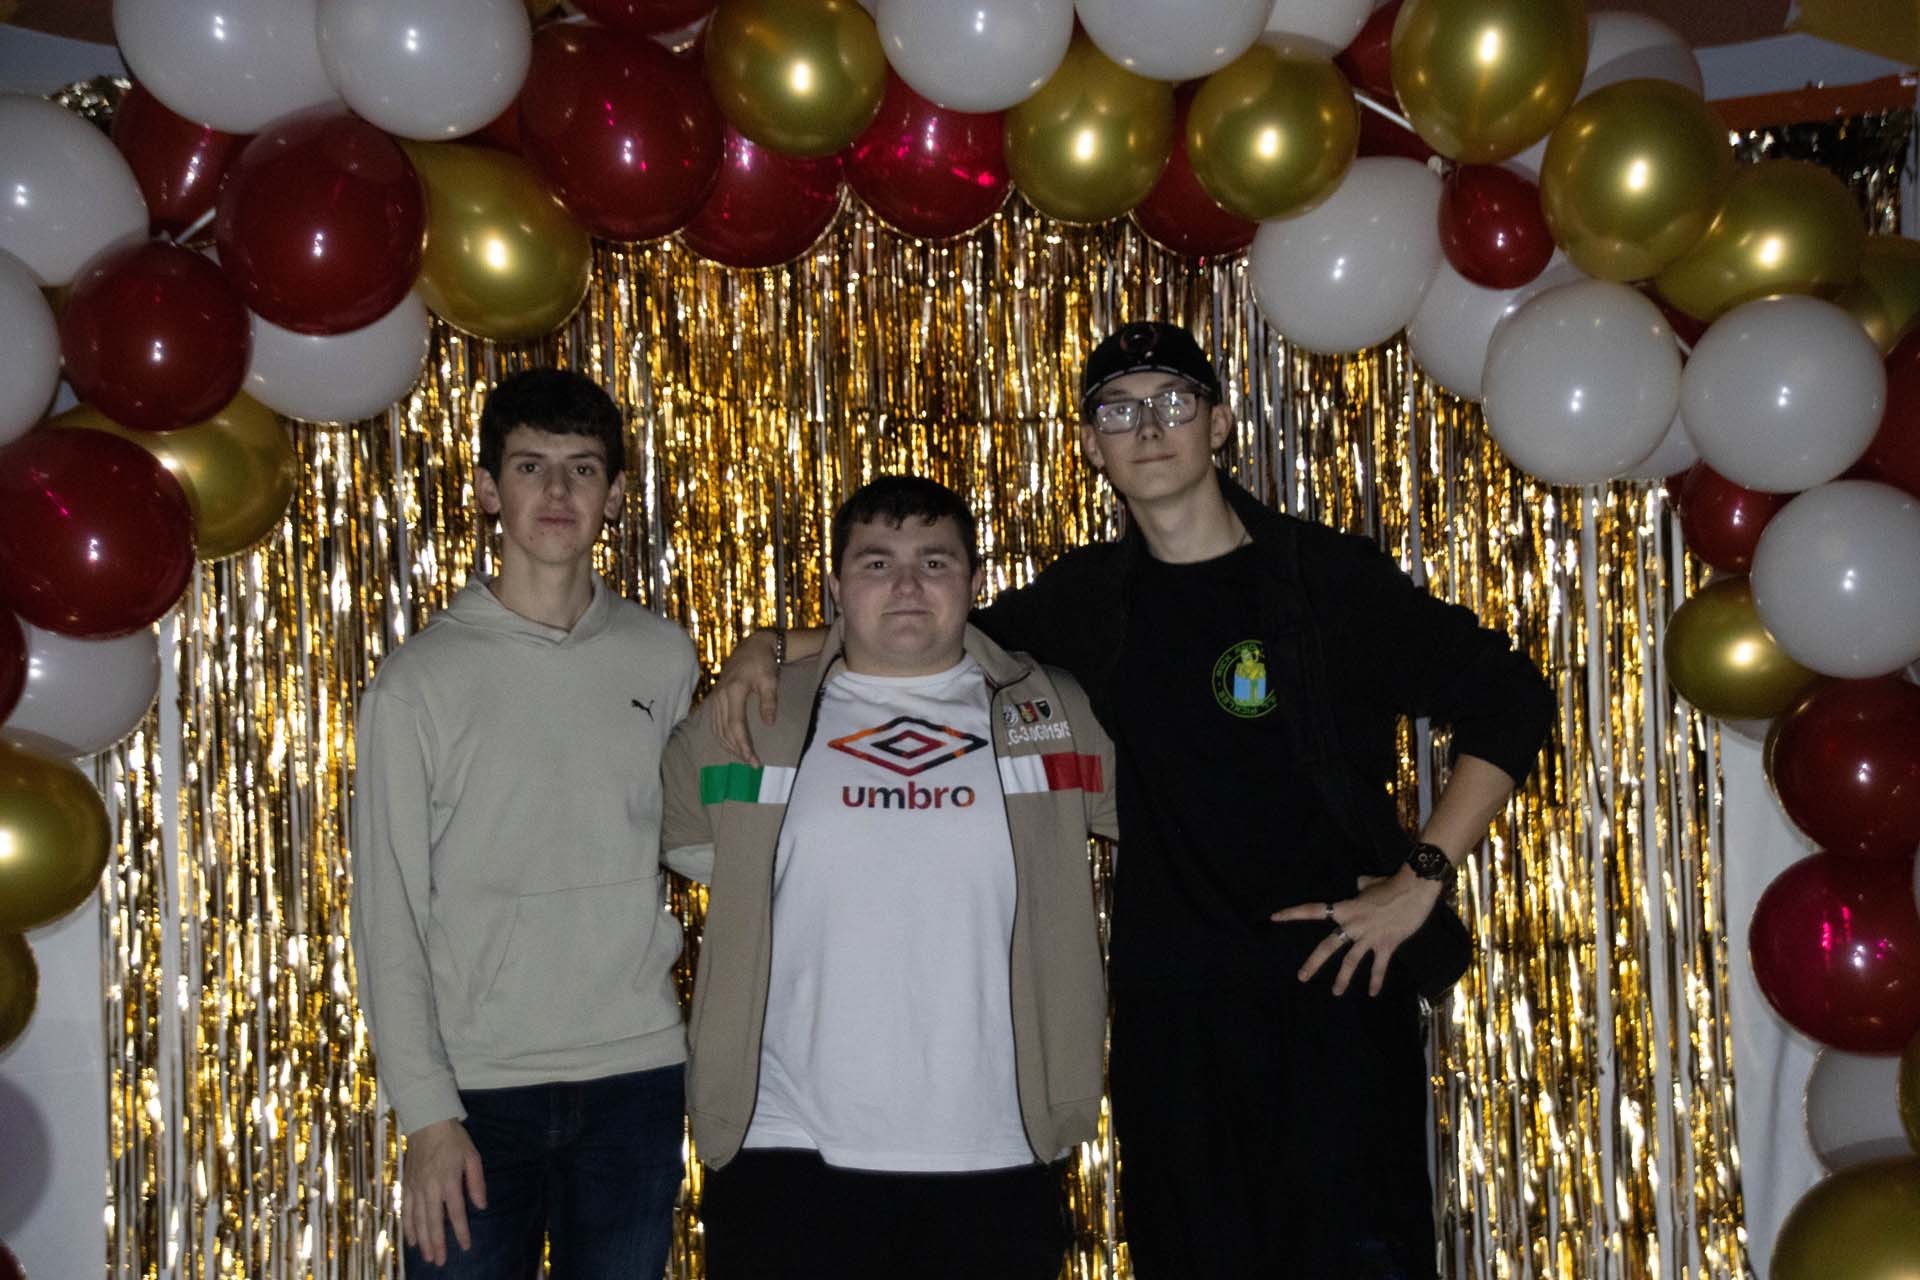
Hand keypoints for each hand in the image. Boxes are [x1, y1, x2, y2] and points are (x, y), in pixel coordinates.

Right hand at [403, 1118, 486, 1265]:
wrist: (427, 1122)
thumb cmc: (454, 1140)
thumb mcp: (472, 1157)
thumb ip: (476, 1182)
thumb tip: (482, 1205)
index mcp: (449, 1181)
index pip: (456, 1212)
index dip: (461, 1231)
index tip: (465, 1246)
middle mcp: (430, 1188)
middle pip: (434, 1221)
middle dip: (437, 1243)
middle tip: (440, 1262)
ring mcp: (416, 1188)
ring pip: (418, 1220)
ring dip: (422, 1240)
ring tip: (427, 1257)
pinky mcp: (407, 1185)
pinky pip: (406, 1210)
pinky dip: (408, 1227)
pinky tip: (411, 1240)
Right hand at [710, 630, 780, 765]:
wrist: (752, 647)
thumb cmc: (763, 663)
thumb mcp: (770, 681)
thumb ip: (769, 702)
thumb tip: (768, 724)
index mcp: (734, 691)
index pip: (735, 725)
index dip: (743, 745)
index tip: (753, 760)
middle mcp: (720, 696)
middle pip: (725, 730)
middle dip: (737, 749)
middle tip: (751, 763)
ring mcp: (716, 697)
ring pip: (717, 728)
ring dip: (728, 745)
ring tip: (742, 757)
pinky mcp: (715, 698)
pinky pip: (715, 722)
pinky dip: (721, 736)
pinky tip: (730, 744)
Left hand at [1272, 868, 1443, 996]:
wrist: (1414, 888)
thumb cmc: (1390, 883)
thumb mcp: (1369, 883)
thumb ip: (1360, 887)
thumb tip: (1359, 884)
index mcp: (1345, 909)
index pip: (1313, 910)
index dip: (1292, 914)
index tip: (1274, 918)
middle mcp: (1353, 925)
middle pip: (1328, 946)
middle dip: (1313, 963)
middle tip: (1301, 977)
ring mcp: (1369, 936)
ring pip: (1351, 962)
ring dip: (1342, 979)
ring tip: (1335, 993)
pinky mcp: (1387, 944)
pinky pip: (1378, 966)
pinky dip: (1375, 980)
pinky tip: (1372, 993)